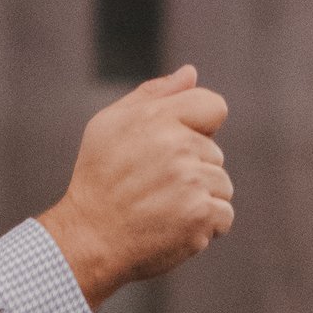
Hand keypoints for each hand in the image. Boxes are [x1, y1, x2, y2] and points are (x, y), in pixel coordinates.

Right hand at [41, 67, 232, 306]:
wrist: (88, 240)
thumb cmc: (99, 180)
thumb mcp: (110, 125)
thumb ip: (153, 94)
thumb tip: (191, 72)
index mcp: (156, 118)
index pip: (214, 106)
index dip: (200, 127)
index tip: (177, 147)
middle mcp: (176, 146)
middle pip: (215, 153)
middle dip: (194, 168)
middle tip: (154, 186)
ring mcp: (191, 181)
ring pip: (222, 185)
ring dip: (201, 198)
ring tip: (163, 208)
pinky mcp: (201, 215)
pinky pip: (224, 215)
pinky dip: (205, 226)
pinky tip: (174, 227)